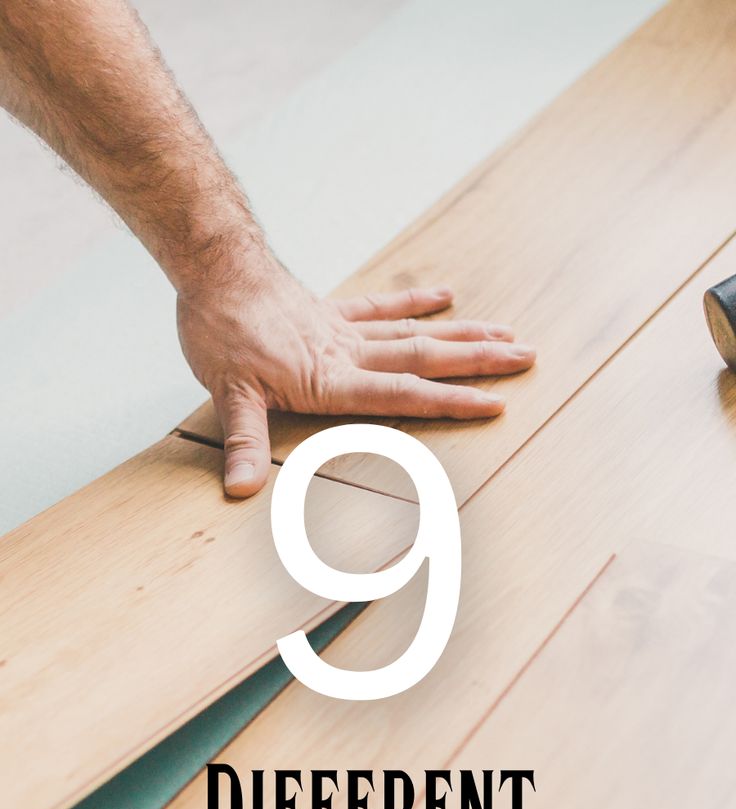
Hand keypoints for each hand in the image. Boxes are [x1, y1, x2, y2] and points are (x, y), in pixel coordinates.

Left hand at [177, 253, 534, 496]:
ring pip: (415, 332)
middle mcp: (349, 352)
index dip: (451, 401)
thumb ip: (243, 441)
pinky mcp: (331, 311)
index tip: (495, 404)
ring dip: (462, 335)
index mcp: (333, 378)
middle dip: (478, 363)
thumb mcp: (228, 394)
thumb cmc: (220, 330)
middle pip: (425, 358)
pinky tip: (447, 296)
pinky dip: (415, 302)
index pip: (404, 393)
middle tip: (527, 359)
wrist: (214, 268)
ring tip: (507, 335)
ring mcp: (344, 330)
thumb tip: (242, 487)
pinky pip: (381, 307)